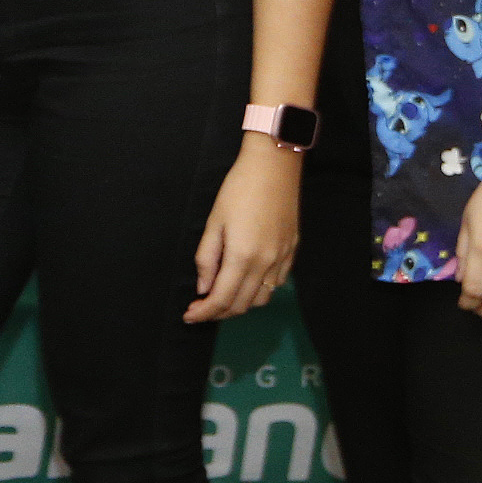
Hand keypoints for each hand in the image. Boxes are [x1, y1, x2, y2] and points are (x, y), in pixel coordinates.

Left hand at [189, 143, 300, 321]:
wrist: (274, 166)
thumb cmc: (238, 189)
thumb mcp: (214, 222)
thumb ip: (207, 258)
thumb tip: (203, 288)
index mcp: (242, 256)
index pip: (221, 299)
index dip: (204, 313)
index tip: (189, 315)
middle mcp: (265, 263)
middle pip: (242, 305)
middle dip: (218, 312)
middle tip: (201, 308)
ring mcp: (282, 258)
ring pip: (261, 299)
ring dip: (240, 304)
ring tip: (222, 296)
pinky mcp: (292, 251)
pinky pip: (276, 284)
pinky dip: (259, 291)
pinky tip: (246, 281)